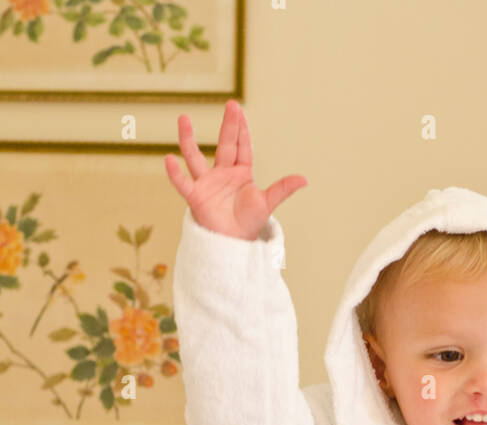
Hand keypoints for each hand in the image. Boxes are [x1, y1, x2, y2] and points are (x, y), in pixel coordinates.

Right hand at [165, 99, 306, 240]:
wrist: (233, 244)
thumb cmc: (248, 222)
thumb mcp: (267, 203)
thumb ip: (282, 189)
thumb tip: (304, 179)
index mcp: (241, 172)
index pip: (242, 146)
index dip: (242, 129)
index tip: (240, 110)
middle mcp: (222, 173)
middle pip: (225, 145)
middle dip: (229, 126)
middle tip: (231, 104)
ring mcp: (207, 183)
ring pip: (195, 157)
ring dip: (188, 139)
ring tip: (183, 119)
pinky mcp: (195, 197)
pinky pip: (183, 183)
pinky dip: (175, 173)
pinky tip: (168, 159)